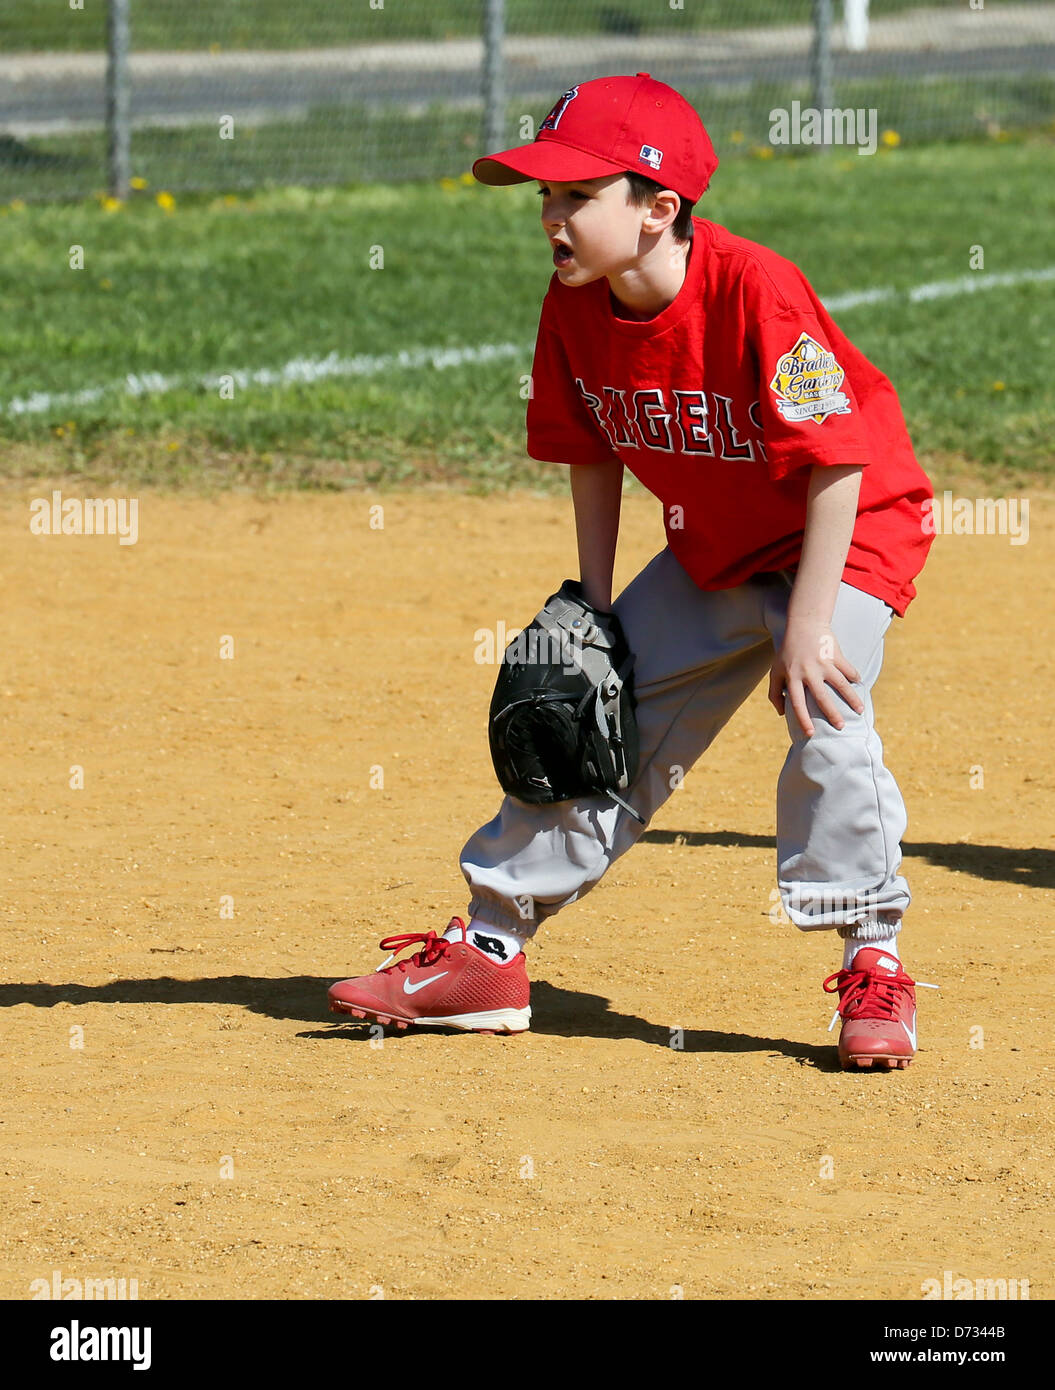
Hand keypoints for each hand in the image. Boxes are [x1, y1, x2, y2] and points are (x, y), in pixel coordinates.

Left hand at [769, 619, 863, 737]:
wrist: (804, 624)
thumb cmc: (788, 651)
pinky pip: (848, 669)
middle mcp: (808, 672)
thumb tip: (781, 714)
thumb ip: (774, 692)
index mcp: (792, 677)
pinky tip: (860, 686)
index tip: (811, 733)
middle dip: (832, 713)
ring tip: (860, 711)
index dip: (803, 719)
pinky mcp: (836, 655)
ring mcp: (824, 663)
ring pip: (840, 684)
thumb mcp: (775, 670)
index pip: (797, 703)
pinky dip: (854, 678)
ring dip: (851, 699)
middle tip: (841, 727)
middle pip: (822, 697)